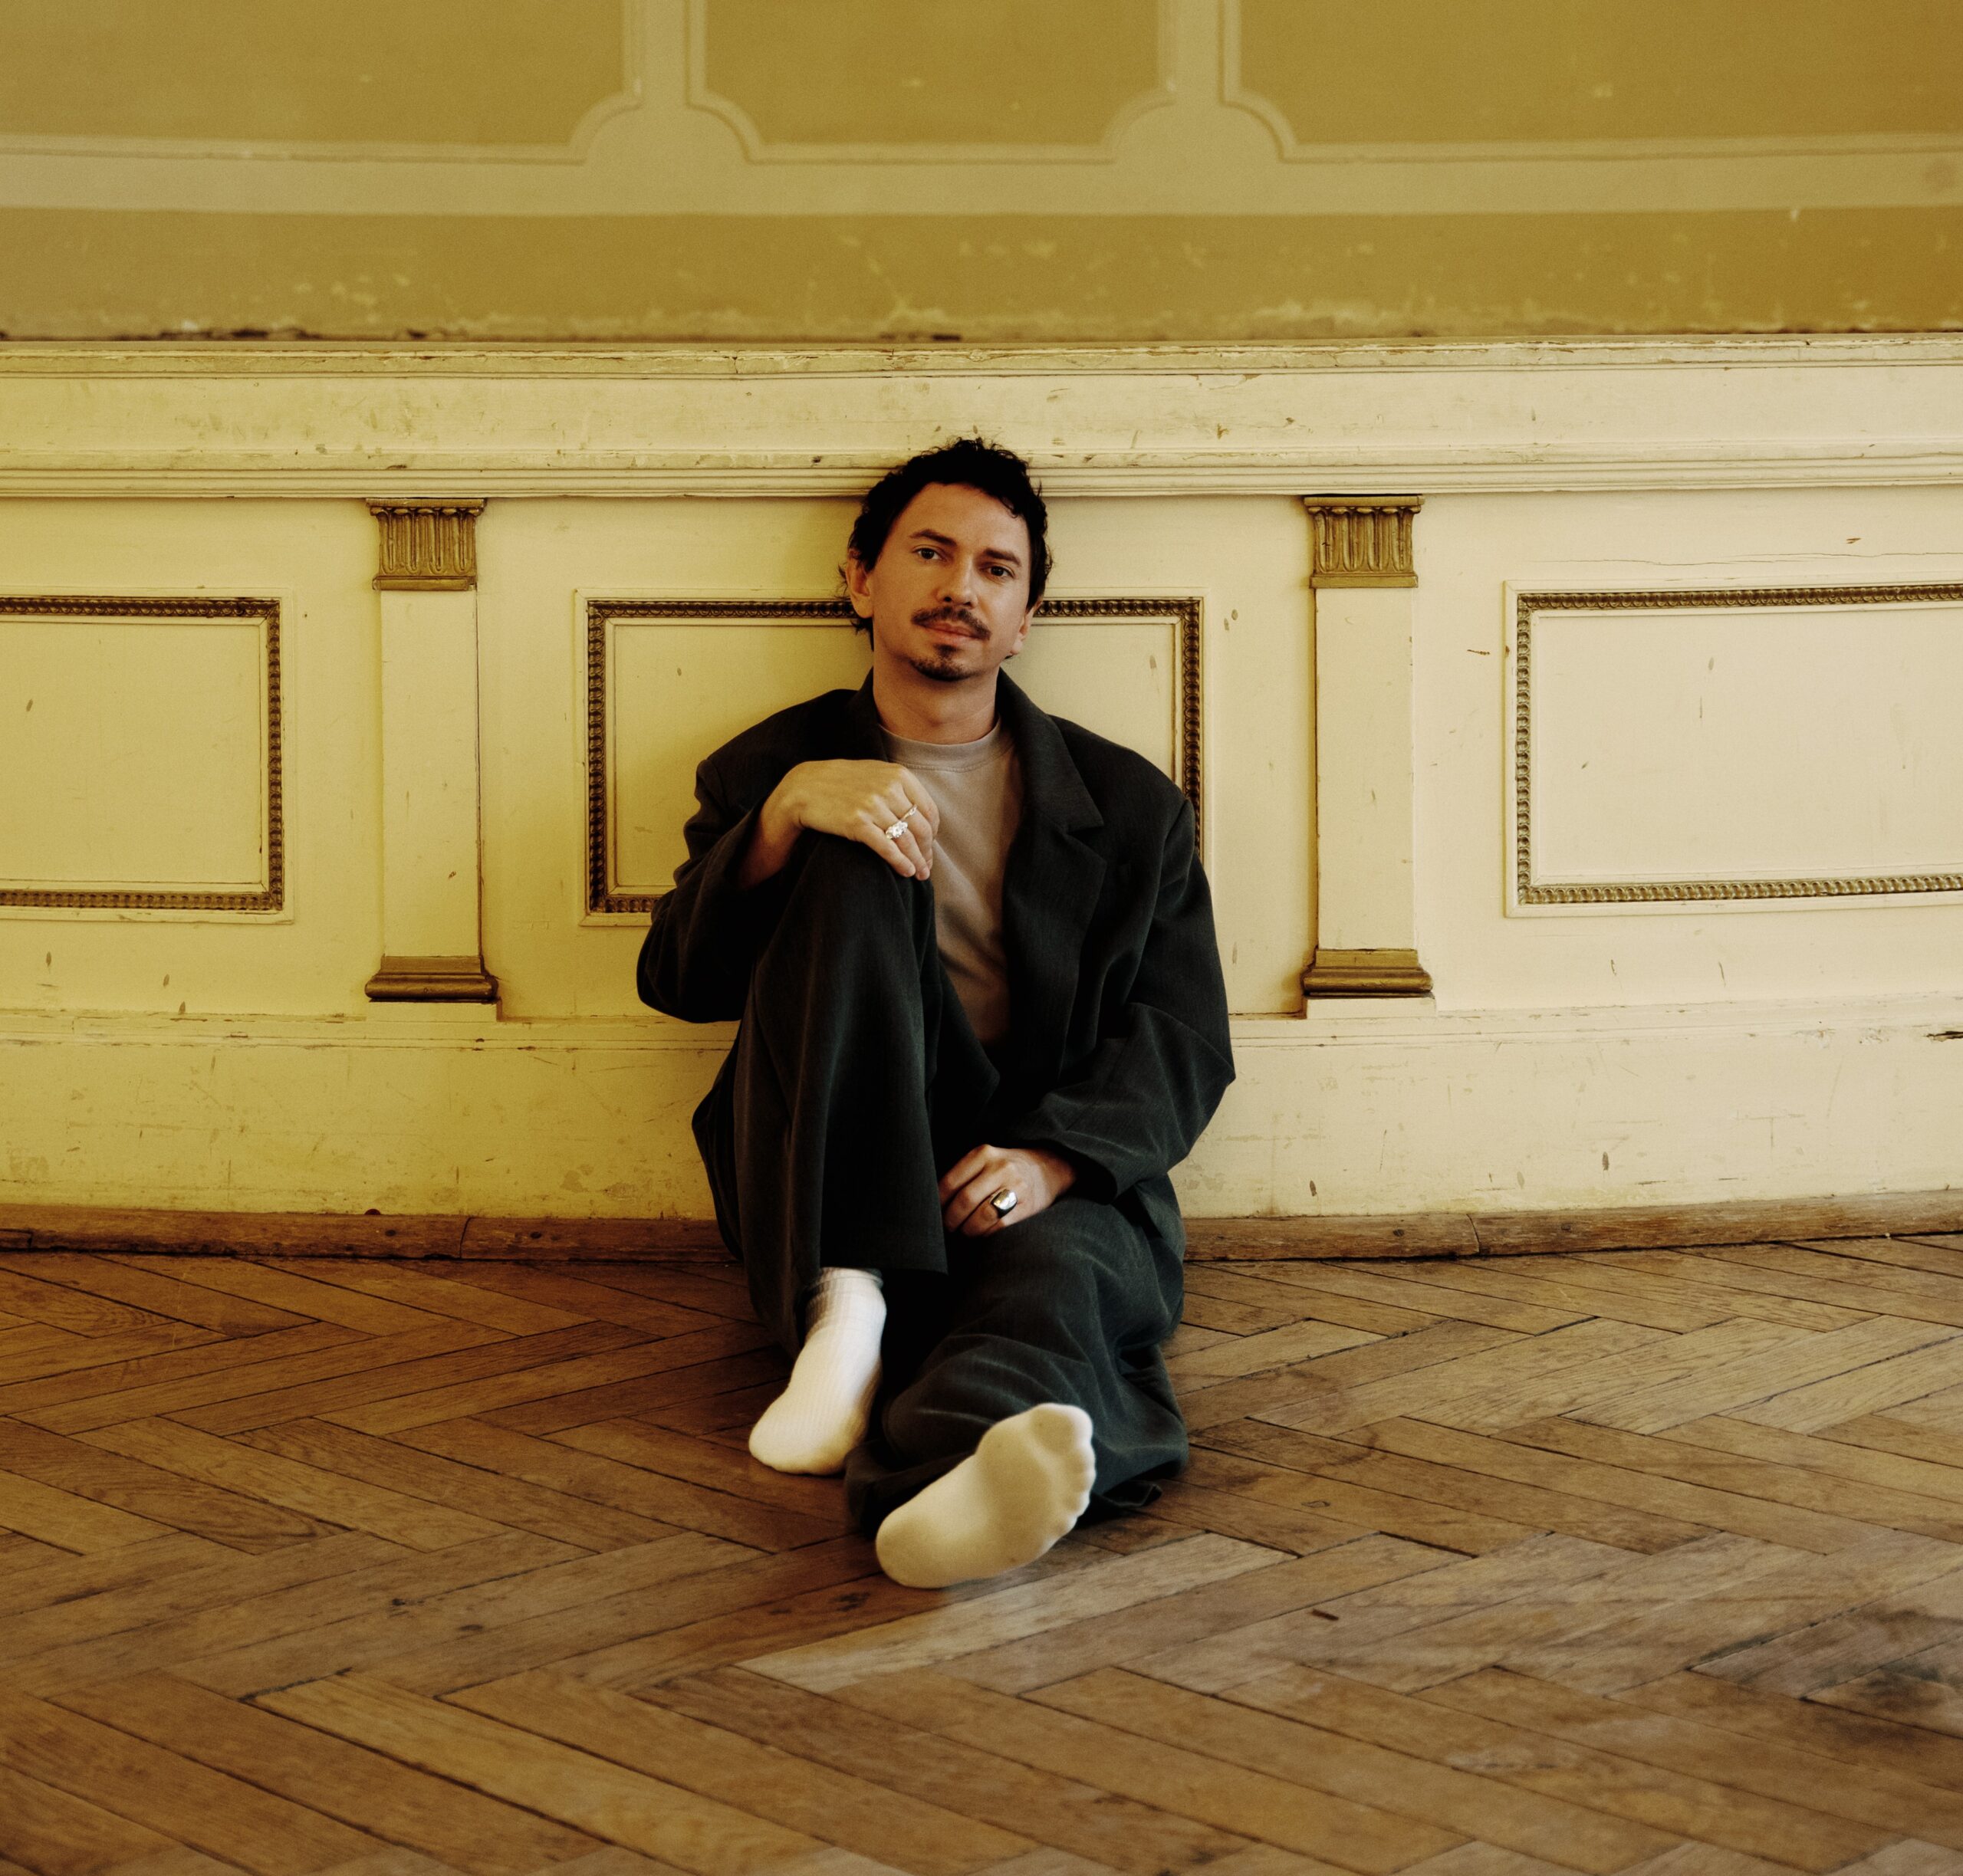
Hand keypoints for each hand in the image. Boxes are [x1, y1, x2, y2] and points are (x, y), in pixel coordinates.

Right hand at [740, 760, 940, 888]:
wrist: (803, 787)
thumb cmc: (841, 782)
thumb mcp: (874, 773)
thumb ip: (898, 786)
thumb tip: (922, 814)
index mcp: (898, 774)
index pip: (929, 810)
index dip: (933, 833)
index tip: (929, 846)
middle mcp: (889, 788)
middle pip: (921, 827)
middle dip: (927, 851)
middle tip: (926, 866)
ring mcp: (873, 805)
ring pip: (907, 840)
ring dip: (917, 861)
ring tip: (919, 874)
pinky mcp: (857, 823)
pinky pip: (887, 847)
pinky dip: (900, 862)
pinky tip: (905, 871)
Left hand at [939, 1144, 1076, 1237]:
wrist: (1048, 1168)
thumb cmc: (1006, 1169)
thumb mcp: (986, 1160)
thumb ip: (964, 1175)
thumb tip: (935, 1204)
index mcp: (983, 1154)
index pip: (950, 1182)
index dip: (938, 1203)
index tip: (934, 1213)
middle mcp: (999, 1168)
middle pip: (964, 1201)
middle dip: (951, 1220)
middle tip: (948, 1227)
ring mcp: (1015, 1187)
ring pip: (980, 1216)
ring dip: (967, 1230)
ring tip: (964, 1231)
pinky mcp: (1026, 1206)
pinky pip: (998, 1227)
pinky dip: (985, 1234)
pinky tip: (982, 1232)